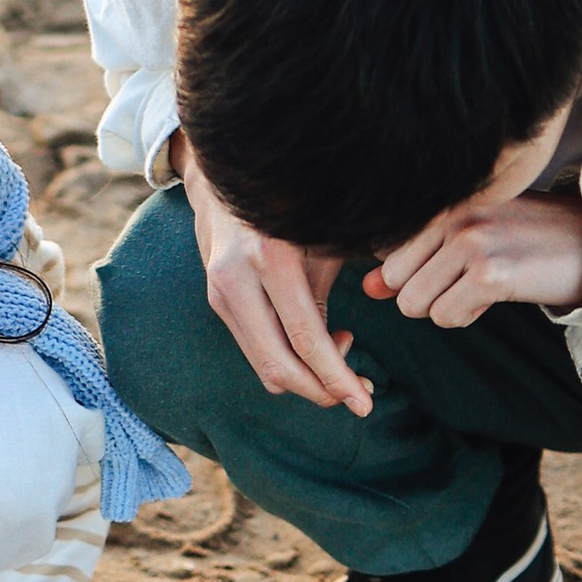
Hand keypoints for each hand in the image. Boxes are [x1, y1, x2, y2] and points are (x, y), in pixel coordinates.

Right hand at [179, 137, 368, 414]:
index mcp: (272, 259)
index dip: (337, 378)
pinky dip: (289, 360)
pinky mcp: (217, 301)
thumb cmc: (288, 206)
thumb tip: (341, 353)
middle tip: (358, 394)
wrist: (225, 178)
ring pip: (265, 366)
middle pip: (279, 365)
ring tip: (342, 357)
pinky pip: (257, 351)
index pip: (306, 339)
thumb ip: (329, 291)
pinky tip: (317, 340)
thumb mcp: (319, 239)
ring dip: (307, 378)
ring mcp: (221, 292)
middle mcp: (239, 280)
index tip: (364, 402)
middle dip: (321, 390)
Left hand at [365, 193, 581, 328]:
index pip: (385, 254)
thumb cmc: (531, 240)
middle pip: (394, 281)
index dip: (412, 275)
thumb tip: (366, 289)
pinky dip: (465, 317)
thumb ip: (416, 260)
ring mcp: (472, 243)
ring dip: (445, 308)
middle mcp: (453, 216)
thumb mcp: (470, 239)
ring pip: (414, 303)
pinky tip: (492, 299)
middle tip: (464, 284)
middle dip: (423, 296)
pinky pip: (445, 317)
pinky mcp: (491, 274)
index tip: (449, 269)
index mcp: (445, 203)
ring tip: (481, 289)